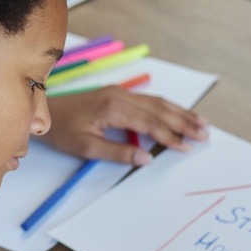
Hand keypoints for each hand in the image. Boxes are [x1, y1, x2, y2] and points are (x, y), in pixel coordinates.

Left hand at [43, 85, 209, 164]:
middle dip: (184, 122)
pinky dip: (167, 107)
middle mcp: (121, 96)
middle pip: (160, 109)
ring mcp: (120, 93)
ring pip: (158, 102)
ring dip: (180, 112)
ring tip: (200, 122)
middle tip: (205, 133)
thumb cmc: (63, 131)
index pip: (152, 124)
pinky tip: (178, 112)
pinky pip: (149, 100)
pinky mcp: (118, 94)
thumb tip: (146, 158)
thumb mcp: (87, 148)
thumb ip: (118, 152)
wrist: (46, 111)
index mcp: (114, 109)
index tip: (188, 146)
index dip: (171, 136)